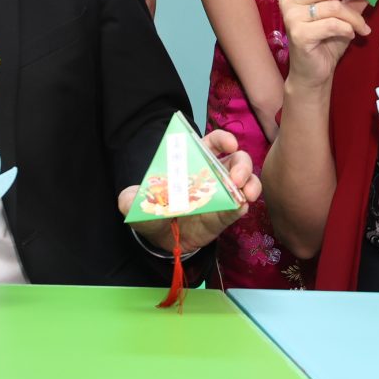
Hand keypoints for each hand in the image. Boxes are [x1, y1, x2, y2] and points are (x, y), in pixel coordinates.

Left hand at [120, 136, 261, 255]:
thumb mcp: (137, 204)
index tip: (229, 143)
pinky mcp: (226, 215)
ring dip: (251, 183)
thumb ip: (131, 199)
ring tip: (246, 193)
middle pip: (237, 159)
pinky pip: (241, 206)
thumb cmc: (153, 212)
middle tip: (237, 177)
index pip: (213, 142)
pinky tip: (241, 206)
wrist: (161, 240)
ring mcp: (223, 194)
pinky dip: (244, 204)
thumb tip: (127, 198)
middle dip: (243, 164)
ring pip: (246, 181)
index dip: (223, 138)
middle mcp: (213, 174)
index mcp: (194, 162)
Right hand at [279, 0, 378, 88]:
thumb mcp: (345, 15)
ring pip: (332, 5)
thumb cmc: (328, 41)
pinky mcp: (297, 32)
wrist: (315, 74)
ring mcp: (292, 15)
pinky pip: (331, 23)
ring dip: (354, 18)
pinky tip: (349, 37)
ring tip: (363, 29)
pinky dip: (346, 30)